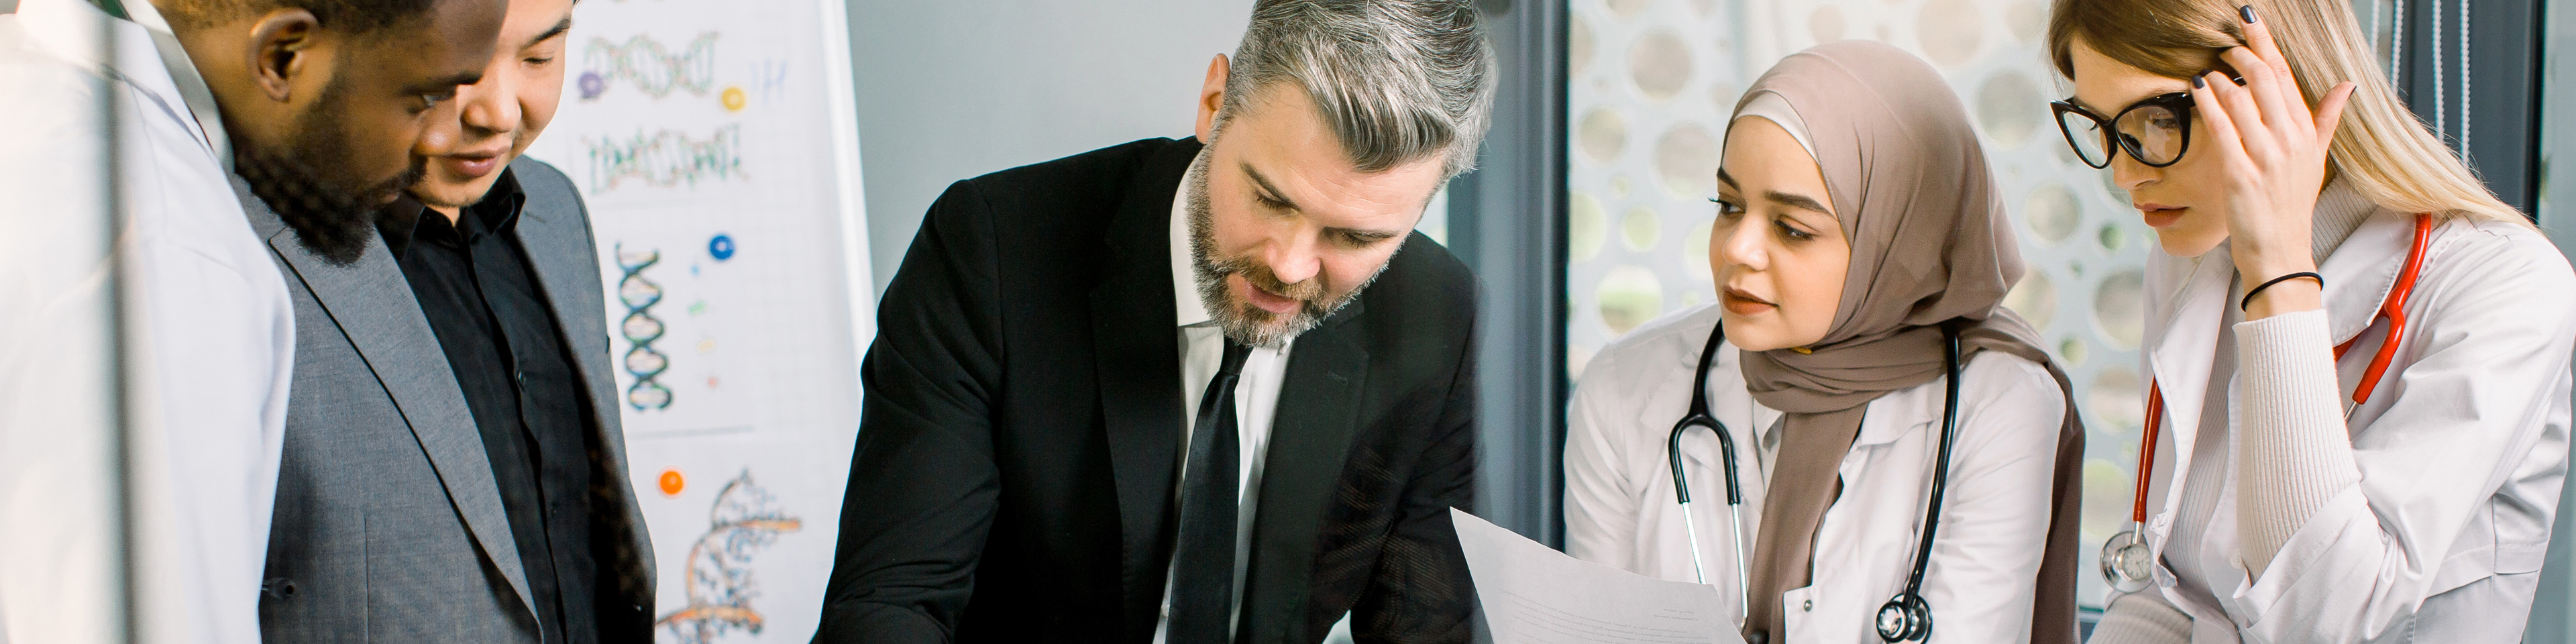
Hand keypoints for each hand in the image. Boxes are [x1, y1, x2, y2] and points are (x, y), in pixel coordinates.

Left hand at [2191, 5, 2355, 315]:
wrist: (2281, 251)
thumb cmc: (2292, 206)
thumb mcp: (2316, 160)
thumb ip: (2327, 120)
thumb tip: (2346, 85)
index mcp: (2307, 133)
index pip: (2286, 77)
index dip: (2267, 45)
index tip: (2251, 21)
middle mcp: (2290, 141)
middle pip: (2266, 80)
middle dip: (2243, 54)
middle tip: (2225, 44)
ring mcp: (2266, 157)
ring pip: (2243, 99)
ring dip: (2222, 76)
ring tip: (2208, 67)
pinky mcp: (2241, 174)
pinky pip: (2222, 129)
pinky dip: (2208, 103)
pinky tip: (2197, 87)